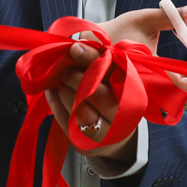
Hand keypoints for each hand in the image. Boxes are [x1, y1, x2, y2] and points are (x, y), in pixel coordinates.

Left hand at [47, 42, 136, 165]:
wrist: (115, 134)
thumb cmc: (114, 97)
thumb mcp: (113, 76)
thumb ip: (100, 59)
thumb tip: (79, 42)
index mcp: (134, 95)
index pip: (113, 73)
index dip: (92, 58)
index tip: (75, 48)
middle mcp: (123, 116)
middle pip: (95, 93)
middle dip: (76, 77)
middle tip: (66, 70)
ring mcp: (104, 133)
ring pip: (78, 109)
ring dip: (65, 91)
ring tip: (62, 82)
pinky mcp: (85, 144)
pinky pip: (64, 121)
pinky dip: (54, 103)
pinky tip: (52, 91)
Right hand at [93, 3, 186, 105]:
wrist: (89, 49)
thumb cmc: (115, 32)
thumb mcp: (142, 19)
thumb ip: (169, 16)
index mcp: (147, 71)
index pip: (184, 87)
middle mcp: (145, 91)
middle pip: (183, 102)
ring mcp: (141, 100)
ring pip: (174, 107)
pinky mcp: (139, 103)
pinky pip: (164, 107)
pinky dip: (176, 96)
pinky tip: (178, 81)